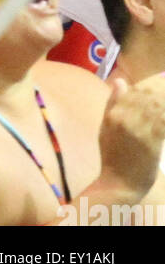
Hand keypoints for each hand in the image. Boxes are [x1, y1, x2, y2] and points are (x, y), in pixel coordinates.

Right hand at [96, 75, 164, 200]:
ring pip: (158, 107)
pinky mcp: (153, 143)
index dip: (151, 84)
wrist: (119, 183)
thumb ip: (113, 103)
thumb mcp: (105, 127)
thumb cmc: (111, 155)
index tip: (160, 80)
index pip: (135, 92)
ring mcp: (140, 131)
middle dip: (161, 90)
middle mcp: (126, 119)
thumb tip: (120, 81)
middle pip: (149, 97)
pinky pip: (163, 122)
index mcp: (114, 114)